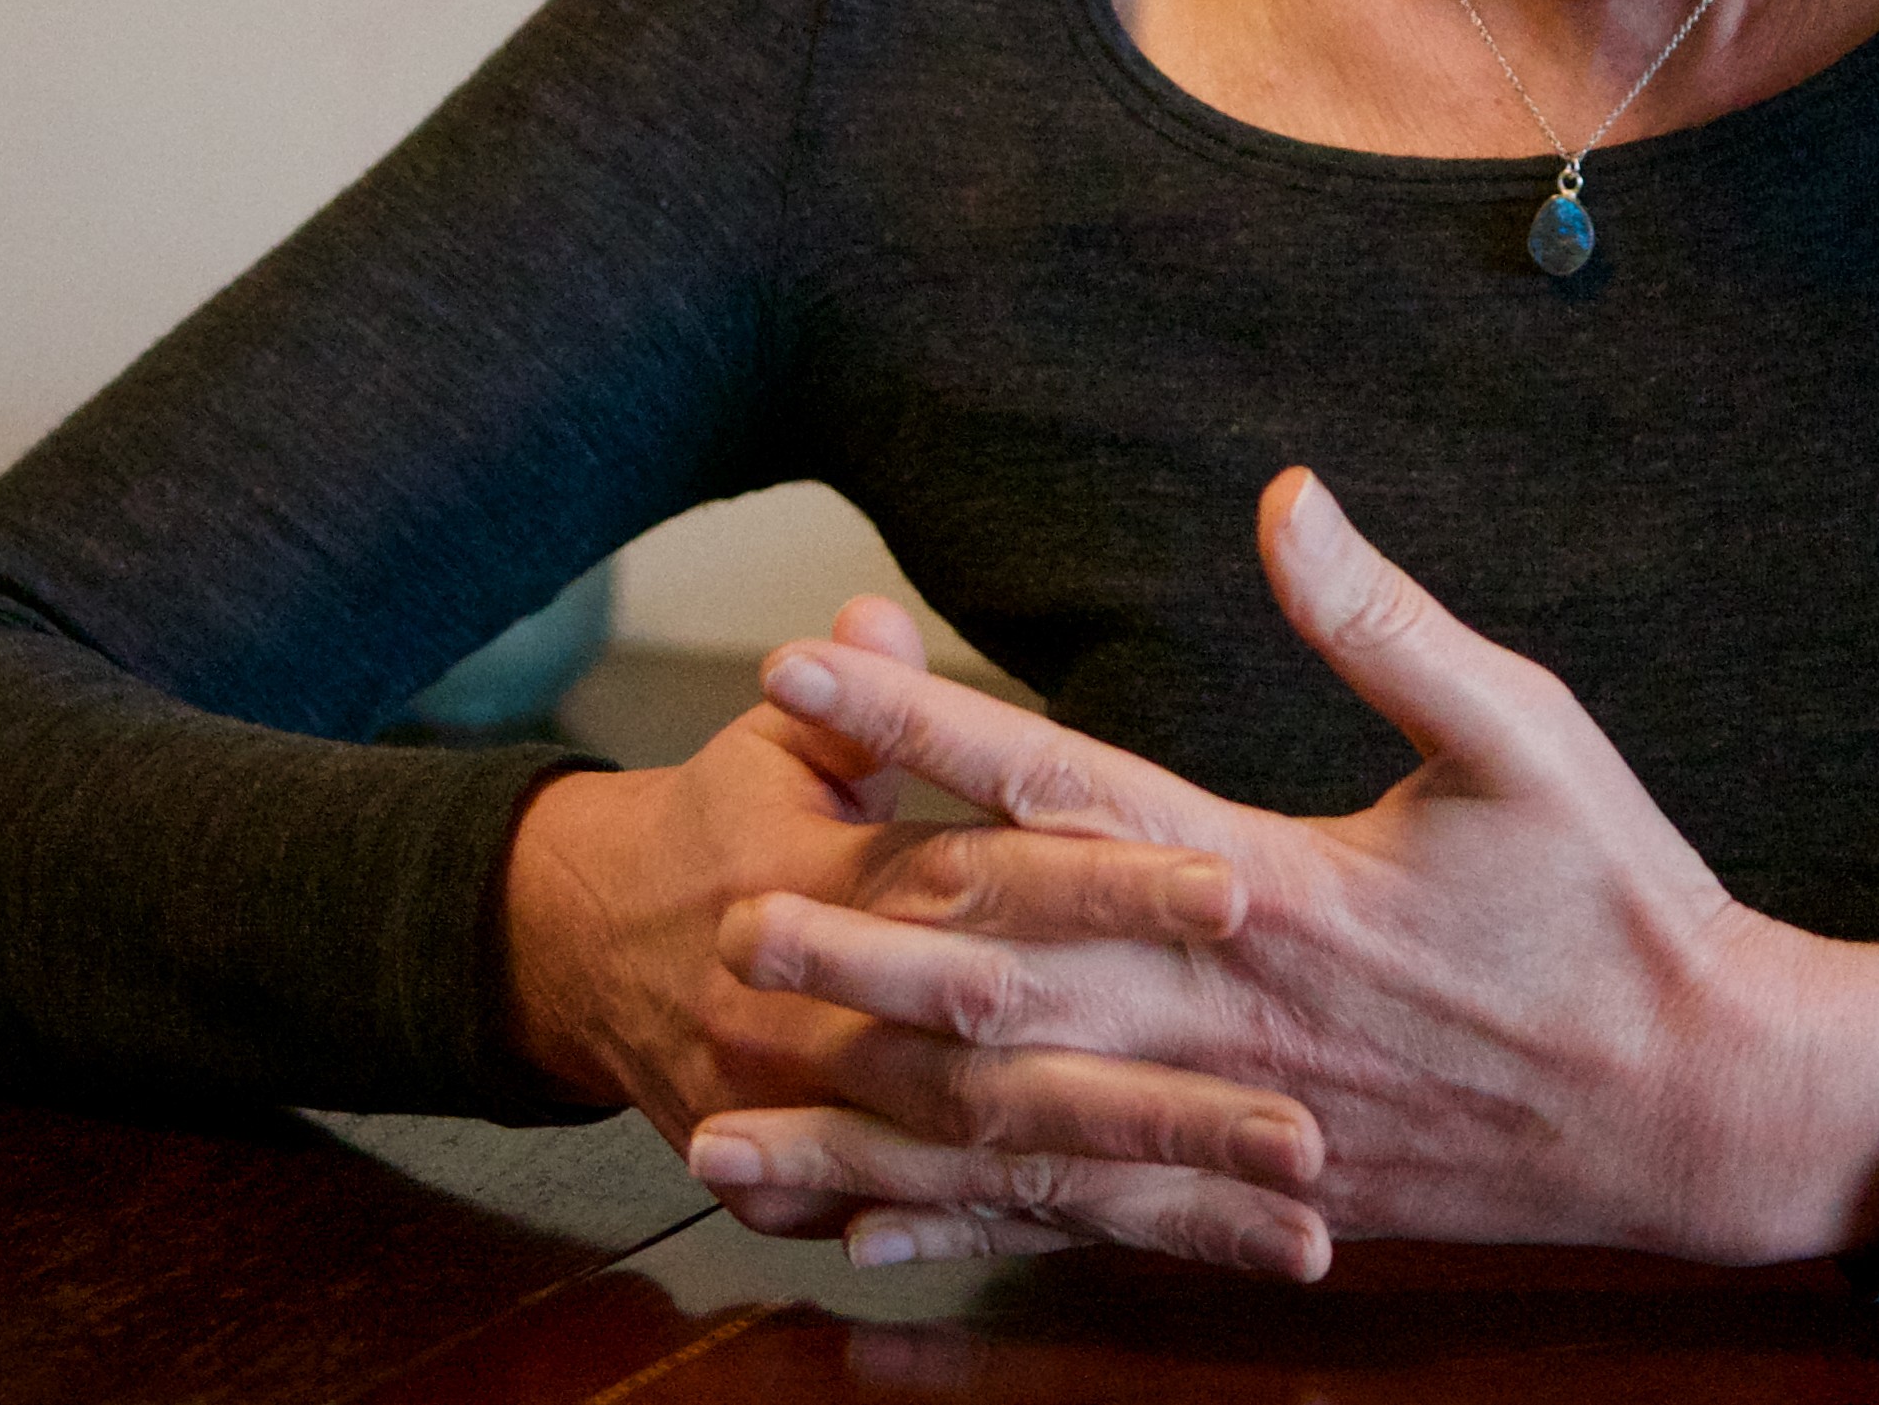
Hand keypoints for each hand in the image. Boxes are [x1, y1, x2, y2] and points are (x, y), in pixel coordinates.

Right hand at [497, 596, 1332, 1275]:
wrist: (575, 953)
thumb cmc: (716, 823)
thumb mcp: (771, 742)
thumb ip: (854, 699)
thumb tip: (872, 616)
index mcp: (842, 885)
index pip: (988, 882)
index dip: (1106, 887)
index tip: (1238, 890)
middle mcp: (840, 1020)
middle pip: (1013, 1065)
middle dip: (1158, 1101)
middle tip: (1303, 1125)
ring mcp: (839, 1118)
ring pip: (1016, 1171)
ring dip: (1159, 1202)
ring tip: (1302, 1229)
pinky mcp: (841, 1187)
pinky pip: (979, 1227)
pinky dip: (1087, 1249)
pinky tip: (1215, 1262)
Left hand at [687, 473, 1878, 1271]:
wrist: (1699, 1108)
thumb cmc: (1620, 908)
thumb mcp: (1529, 734)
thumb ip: (1389, 626)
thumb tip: (1288, 500)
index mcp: (1279, 882)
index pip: (1062, 787)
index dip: (926, 725)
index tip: (809, 671)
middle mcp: (1229, 1006)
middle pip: (1005, 969)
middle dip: (856, 935)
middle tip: (722, 906)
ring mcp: (1232, 1113)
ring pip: (1013, 1117)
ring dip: (870, 1109)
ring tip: (725, 1106)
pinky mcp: (1248, 1188)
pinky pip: (1076, 1209)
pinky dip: (957, 1221)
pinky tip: (855, 1227)